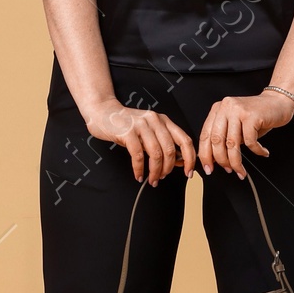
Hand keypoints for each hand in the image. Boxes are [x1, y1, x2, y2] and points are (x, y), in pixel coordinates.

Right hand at [83, 98, 197, 183]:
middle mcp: (155, 121)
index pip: (185, 140)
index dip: (190, 159)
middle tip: (161, 178)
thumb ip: (163, 143)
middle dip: (168, 169)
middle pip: (170, 150)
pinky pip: (138, 155)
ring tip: (152, 180)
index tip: (189, 173)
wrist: (103, 112)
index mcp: (164, 120)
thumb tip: (180, 161)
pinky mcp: (127, 132)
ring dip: (155, 171)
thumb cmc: (127, 125)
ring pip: (156, 154)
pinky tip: (139, 175)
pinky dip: (139, 169)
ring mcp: (141, 125)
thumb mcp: (149, 131)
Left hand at [197, 90, 293, 177]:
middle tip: (228, 170)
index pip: (205, 135)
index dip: (205, 155)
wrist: (278, 102)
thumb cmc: (257, 116)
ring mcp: (238, 110)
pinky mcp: (252, 116)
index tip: (208, 168)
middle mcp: (226, 107)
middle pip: (216, 140)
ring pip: (232, 143)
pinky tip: (262, 152)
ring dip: (236, 162)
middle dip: (221, 160)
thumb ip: (224, 138)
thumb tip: (213, 159)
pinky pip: (250, 141)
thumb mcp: (236, 125)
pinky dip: (256, 151)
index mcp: (218, 109)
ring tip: (241, 170)